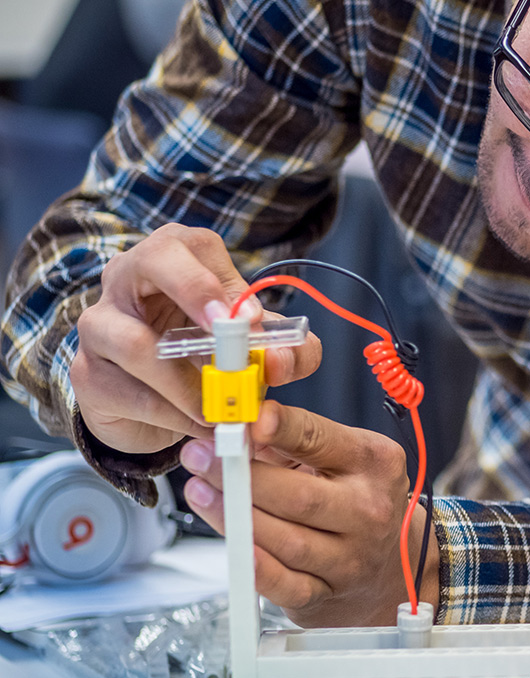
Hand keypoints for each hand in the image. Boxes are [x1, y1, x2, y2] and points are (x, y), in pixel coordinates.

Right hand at [71, 224, 320, 453]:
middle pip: (153, 260)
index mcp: (175, 257)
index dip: (222, 282)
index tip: (251, 320)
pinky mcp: (88, 374)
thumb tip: (280, 359)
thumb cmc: (207, 357)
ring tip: (222, 411)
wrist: (153, 407)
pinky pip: (133, 396)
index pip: (196, 246)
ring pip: (138, 345)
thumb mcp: (256, 349)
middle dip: (196, 293)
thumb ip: (288, 351)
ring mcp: (100, 323)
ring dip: (190, 386)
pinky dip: (175, 417)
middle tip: (227, 336)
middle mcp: (129, 277)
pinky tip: (198, 426)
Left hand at [179, 400, 438, 626]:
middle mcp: (370, 510)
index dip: (281, 429)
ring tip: (201, 492)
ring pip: (287, 541)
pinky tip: (231, 543)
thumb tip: (244, 427)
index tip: (247, 421)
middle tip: (201, 457)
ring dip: (234, 516)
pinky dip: (255, 566)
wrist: (387, 562)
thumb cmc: (353, 497)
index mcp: (376, 463)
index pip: (322, 440)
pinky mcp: (328, 593)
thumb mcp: (341, 456)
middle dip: (242, 477)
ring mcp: (351, 557)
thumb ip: (297, 439)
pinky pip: (286, 585)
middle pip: (299, 496)